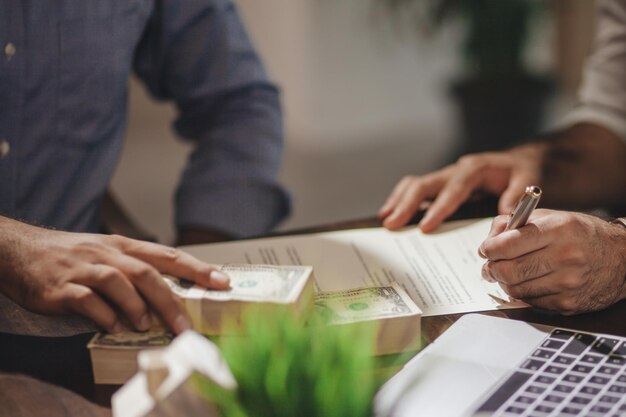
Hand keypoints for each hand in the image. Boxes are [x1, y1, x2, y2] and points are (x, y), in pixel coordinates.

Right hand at [0, 217, 230, 333]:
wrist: (20, 250)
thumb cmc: (73, 255)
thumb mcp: (108, 254)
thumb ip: (136, 271)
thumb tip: (169, 295)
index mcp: (124, 247)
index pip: (169, 256)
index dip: (198, 269)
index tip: (223, 282)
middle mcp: (107, 254)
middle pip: (146, 273)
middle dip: (170, 300)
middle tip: (185, 326)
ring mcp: (84, 268)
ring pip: (117, 282)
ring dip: (136, 306)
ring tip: (145, 326)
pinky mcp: (61, 287)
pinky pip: (86, 300)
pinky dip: (103, 315)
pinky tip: (113, 327)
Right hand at [378, 143, 545, 231]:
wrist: (519, 160)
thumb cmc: (522, 171)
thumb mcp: (528, 179)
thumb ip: (516, 195)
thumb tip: (504, 213)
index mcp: (474, 169)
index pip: (452, 190)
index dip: (438, 209)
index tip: (425, 226)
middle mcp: (455, 170)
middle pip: (424, 184)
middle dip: (407, 205)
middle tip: (392, 224)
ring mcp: (446, 176)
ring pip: (415, 184)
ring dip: (399, 201)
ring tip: (386, 219)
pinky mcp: (442, 183)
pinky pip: (417, 188)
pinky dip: (402, 199)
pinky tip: (392, 212)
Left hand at [479, 210, 625, 313]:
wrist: (623, 259)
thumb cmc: (582, 234)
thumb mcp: (553, 217)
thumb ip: (517, 223)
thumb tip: (490, 238)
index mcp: (558, 229)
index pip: (508, 244)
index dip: (489, 248)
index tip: (485, 250)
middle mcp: (564, 256)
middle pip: (508, 270)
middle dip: (491, 268)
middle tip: (490, 265)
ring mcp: (567, 283)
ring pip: (515, 289)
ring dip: (504, 282)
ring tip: (507, 273)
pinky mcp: (568, 304)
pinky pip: (531, 302)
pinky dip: (523, 293)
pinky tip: (528, 283)